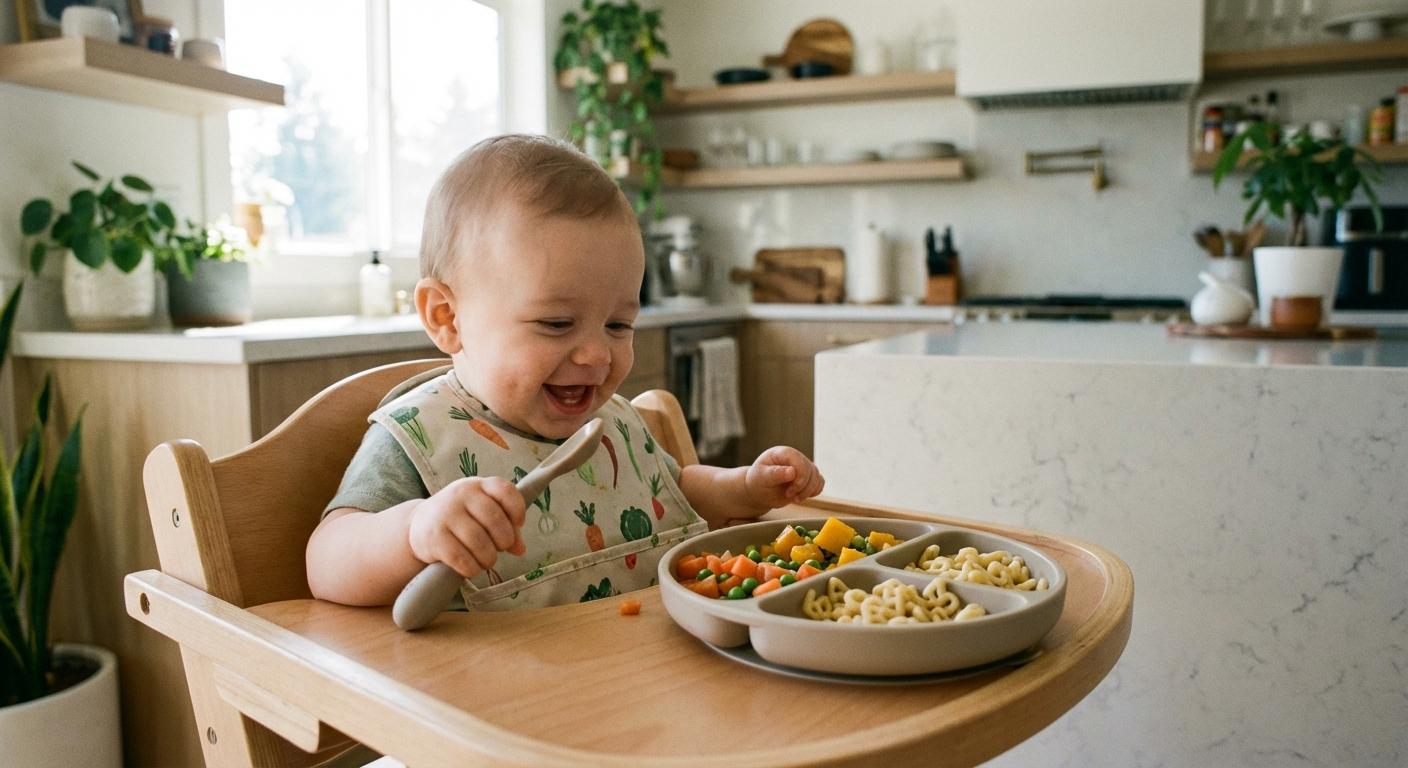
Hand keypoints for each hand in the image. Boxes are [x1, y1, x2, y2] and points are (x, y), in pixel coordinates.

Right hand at [407, 477, 526, 577]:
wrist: (419, 524)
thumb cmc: (460, 519)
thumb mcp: (481, 514)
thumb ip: (506, 526)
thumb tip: (521, 549)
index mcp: (478, 485)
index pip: (505, 490)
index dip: (518, 510)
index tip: (518, 524)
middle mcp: (461, 494)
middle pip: (495, 519)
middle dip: (505, 540)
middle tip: (501, 548)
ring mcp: (445, 514)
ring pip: (479, 542)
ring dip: (489, 558)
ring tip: (486, 561)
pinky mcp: (434, 537)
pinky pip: (461, 558)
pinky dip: (472, 568)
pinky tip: (471, 567)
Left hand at [744, 446, 825, 510]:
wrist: (759, 491)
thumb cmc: (758, 481)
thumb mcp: (762, 477)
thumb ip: (776, 473)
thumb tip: (792, 471)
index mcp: (784, 453)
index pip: (800, 462)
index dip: (799, 479)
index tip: (789, 492)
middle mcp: (796, 458)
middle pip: (811, 471)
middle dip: (803, 488)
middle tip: (789, 496)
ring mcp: (803, 467)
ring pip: (817, 477)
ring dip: (808, 491)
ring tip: (795, 498)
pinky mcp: (808, 478)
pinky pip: (819, 483)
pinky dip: (813, 492)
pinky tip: (801, 496)